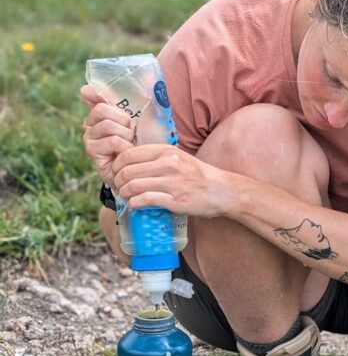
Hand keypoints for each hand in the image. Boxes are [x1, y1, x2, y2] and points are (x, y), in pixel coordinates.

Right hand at [81, 84, 134, 185]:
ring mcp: (89, 140)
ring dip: (126, 135)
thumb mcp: (131, 121)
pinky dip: (125, 147)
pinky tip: (127, 154)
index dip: (110, 102)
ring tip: (130, 145)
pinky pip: (112, 141)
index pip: (97, 98)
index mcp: (97, 115)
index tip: (123, 113)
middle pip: (102, 111)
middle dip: (123, 121)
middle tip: (131, 134)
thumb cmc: (137, 144)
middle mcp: (89, 126)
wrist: (139, 171)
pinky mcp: (92, 153)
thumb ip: (114, 103)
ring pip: (108, 126)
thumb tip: (85, 88)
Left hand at [112, 144, 230, 217]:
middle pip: (128, 171)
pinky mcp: (175, 200)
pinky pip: (144, 200)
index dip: (117, 165)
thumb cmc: (198, 175)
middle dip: (118, 181)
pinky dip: (135, 204)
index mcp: (167, 151)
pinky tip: (136, 205)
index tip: (117, 173)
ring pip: (133, 186)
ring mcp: (172, 183)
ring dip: (124, 194)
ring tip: (127, 197)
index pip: (129, 154)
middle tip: (120, 187)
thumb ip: (157, 157)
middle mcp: (168, 164)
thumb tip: (129, 162)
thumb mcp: (178, 157)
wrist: (222, 191)